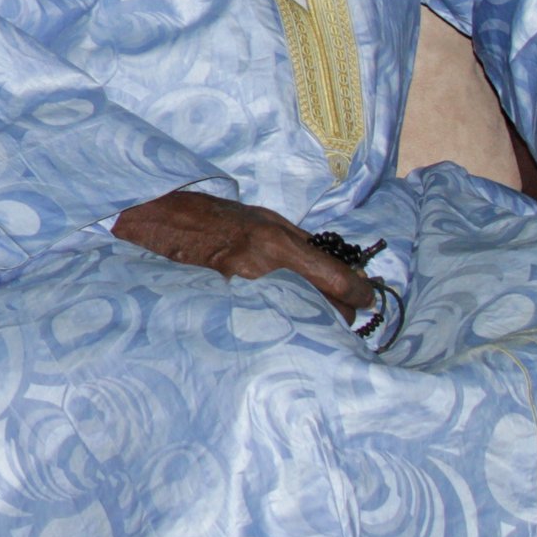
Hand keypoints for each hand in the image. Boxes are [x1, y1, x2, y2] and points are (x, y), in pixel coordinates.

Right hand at [113, 189, 369, 318]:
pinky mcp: (236, 307)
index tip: (367, 296)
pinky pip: (276, 320)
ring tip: (312, 309)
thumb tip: (340, 264)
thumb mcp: (267, 218)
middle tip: (342, 305)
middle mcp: (268, 273)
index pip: (338, 281)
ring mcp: (250, 294)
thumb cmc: (219, 216)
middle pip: (327, 309)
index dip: (361, 293)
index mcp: (279, 245)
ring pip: (304, 319)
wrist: (169, 225)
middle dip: (340, 311)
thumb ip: (303, 242)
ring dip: (313, 316)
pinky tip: (283, 313)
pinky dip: (285, 318)